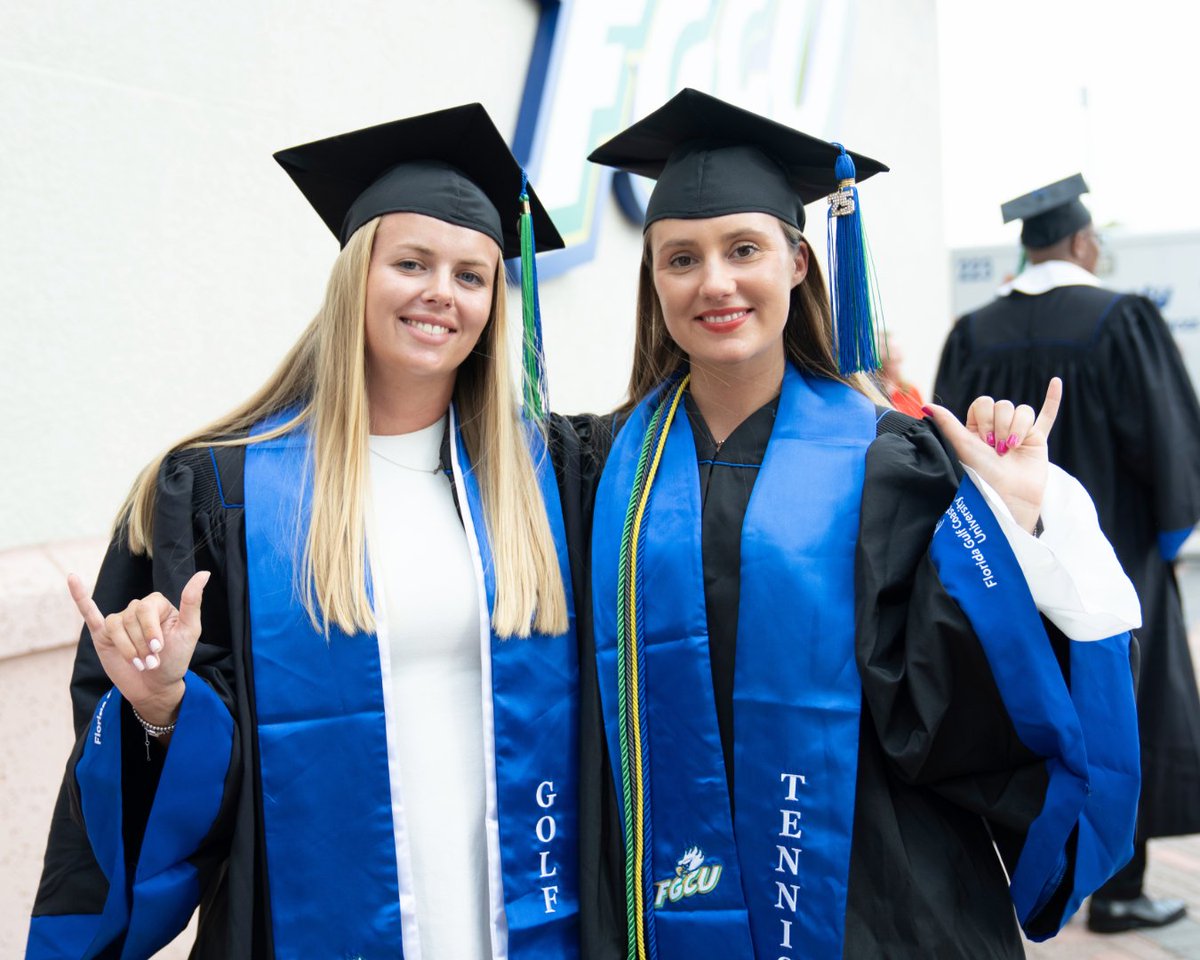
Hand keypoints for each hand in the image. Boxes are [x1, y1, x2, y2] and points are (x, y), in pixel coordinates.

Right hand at [68, 570, 210, 725]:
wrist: (156, 687)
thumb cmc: (175, 659)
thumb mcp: (188, 631)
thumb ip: (192, 602)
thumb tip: (204, 573)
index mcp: (157, 604)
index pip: (145, 609)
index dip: (150, 631)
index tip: (159, 650)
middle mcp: (137, 609)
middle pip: (129, 618)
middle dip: (140, 644)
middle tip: (150, 662)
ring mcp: (119, 621)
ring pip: (114, 626)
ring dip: (126, 649)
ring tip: (138, 663)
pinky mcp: (102, 634)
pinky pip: (89, 613)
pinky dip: (79, 596)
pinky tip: (72, 579)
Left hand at [923, 378, 1061, 533]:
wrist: (1008, 498)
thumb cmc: (982, 474)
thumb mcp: (963, 445)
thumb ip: (947, 423)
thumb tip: (925, 404)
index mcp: (977, 429)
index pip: (983, 403)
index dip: (985, 417)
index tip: (983, 440)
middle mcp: (997, 428)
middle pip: (1004, 405)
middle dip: (1001, 426)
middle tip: (998, 449)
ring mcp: (1019, 433)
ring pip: (1023, 411)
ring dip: (1018, 429)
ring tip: (1012, 449)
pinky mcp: (1038, 440)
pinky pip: (1047, 416)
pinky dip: (1053, 400)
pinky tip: (1056, 382)